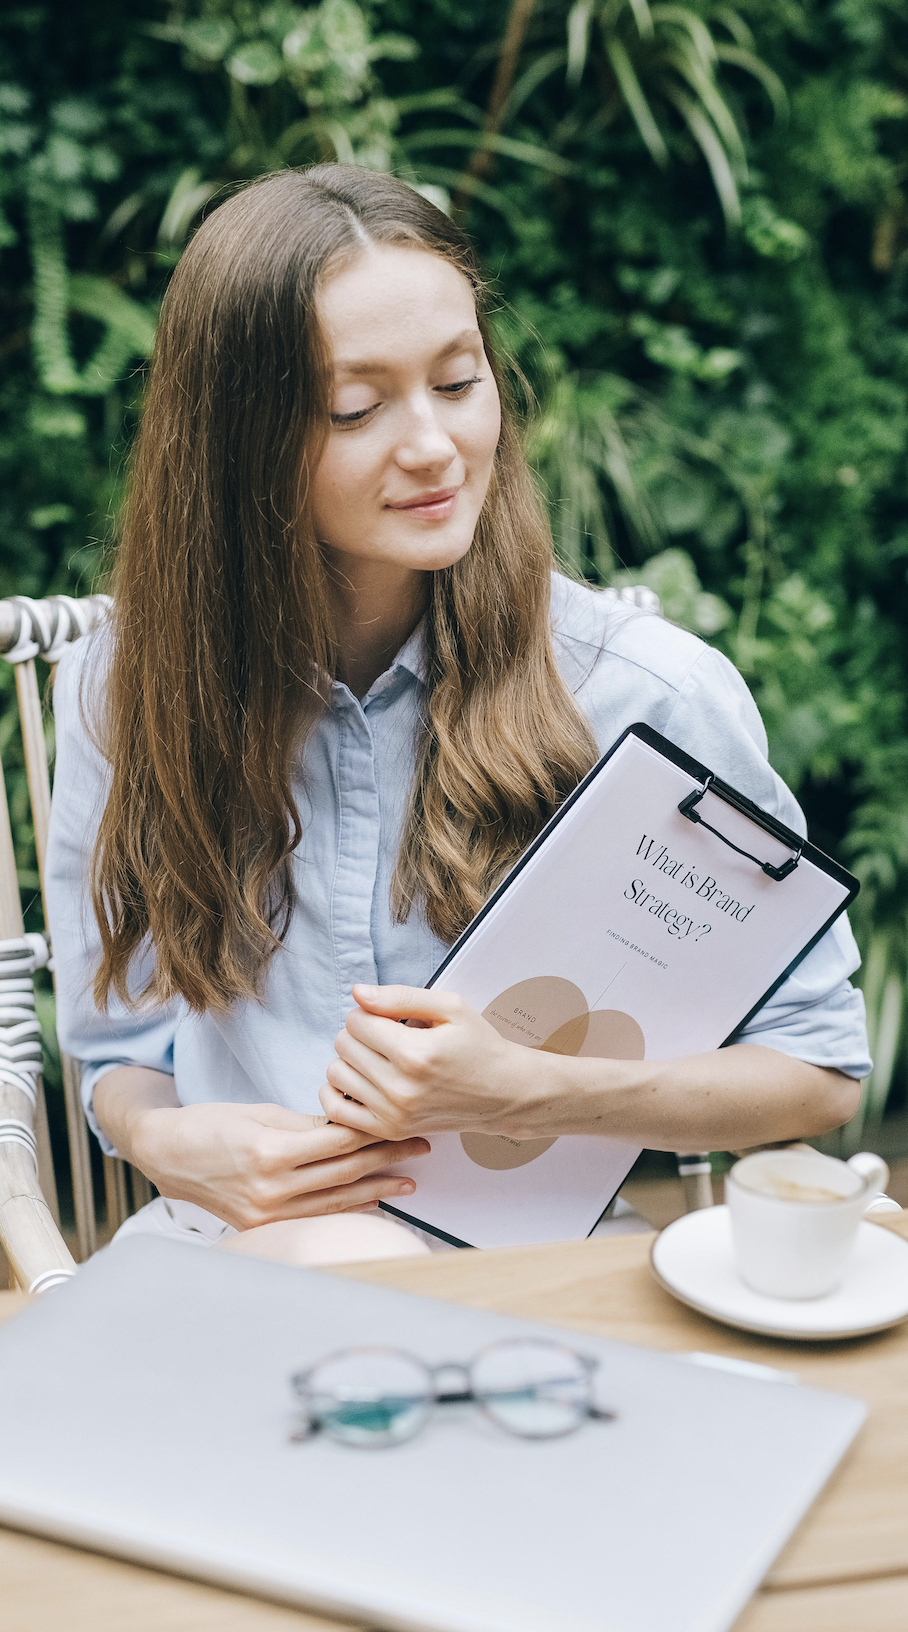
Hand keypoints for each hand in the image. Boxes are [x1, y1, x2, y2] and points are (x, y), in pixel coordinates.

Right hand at [131, 1100, 429, 1230]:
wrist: (166, 1155)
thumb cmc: (210, 1125)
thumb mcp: (260, 1114)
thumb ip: (307, 1125)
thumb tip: (350, 1126)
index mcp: (271, 1152)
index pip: (337, 1142)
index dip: (374, 1131)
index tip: (401, 1120)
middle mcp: (271, 1188)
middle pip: (344, 1173)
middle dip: (386, 1158)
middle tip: (419, 1146)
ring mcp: (268, 1213)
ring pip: (336, 1201)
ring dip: (377, 1190)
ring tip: (409, 1182)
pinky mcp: (263, 1227)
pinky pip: (315, 1217)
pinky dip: (347, 1209)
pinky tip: (373, 1203)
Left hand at [320, 984, 541, 1140]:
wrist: (503, 1093)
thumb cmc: (479, 1047)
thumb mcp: (450, 1007)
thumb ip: (400, 996)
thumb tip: (357, 993)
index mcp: (415, 1053)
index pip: (356, 1021)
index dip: (369, 1012)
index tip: (388, 1017)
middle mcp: (400, 1088)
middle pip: (343, 1045)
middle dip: (359, 1033)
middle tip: (385, 1036)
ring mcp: (393, 1114)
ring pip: (336, 1074)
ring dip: (350, 1060)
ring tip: (377, 1058)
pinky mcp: (389, 1131)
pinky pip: (336, 1110)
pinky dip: (339, 1092)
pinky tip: (361, 1081)